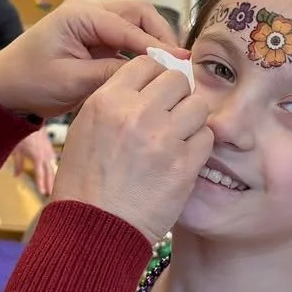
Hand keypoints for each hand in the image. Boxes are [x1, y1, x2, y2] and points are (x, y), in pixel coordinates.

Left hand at [0, 0, 181, 120]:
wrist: (5, 87)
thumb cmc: (29, 82)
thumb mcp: (71, 82)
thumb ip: (110, 74)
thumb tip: (150, 74)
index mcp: (79, 15)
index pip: (128, 26)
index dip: (157, 45)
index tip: (181, 62)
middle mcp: (88, 10)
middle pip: (138, 13)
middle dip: (161, 35)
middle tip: (179, 63)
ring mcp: (91, 21)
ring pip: (134, 22)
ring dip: (153, 41)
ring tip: (171, 67)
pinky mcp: (94, 36)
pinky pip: (125, 37)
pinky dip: (141, 50)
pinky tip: (153, 70)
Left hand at [11, 130, 58, 196]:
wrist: (30, 117)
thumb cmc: (21, 132)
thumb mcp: (16, 150)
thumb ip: (18, 164)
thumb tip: (17, 176)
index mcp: (37, 157)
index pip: (40, 174)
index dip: (41, 184)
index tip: (43, 193)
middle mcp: (45, 155)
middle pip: (49, 172)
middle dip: (50, 183)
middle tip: (51, 194)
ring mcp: (49, 150)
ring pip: (52, 166)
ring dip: (52, 176)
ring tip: (53, 185)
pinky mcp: (49, 146)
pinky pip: (52, 158)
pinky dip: (52, 165)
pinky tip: (52, 169)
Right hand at [49, 55, 212, 241]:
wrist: (92, 228)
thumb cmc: (85, 182)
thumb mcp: (85, 129)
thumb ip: (116, 102)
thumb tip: (148, 84)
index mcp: (107, 101)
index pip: (148, 63)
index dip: (156, 76)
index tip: (158, 92)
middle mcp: (136, 114)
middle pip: (178, 80)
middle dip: (177, 96)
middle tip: (170, 116)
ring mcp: (163, 139)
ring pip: (198, 106)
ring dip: (191, 120)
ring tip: (177, 138)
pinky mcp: (184, 165)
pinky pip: (206, 138)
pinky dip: (198, 147)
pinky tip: (182, 159)